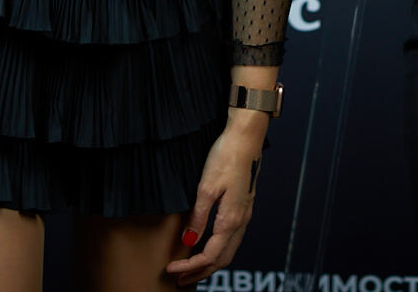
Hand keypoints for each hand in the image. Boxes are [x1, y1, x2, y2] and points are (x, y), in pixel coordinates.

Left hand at [164, 114, 265, 285]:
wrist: (246, 139)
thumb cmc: (225, 157)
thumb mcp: (206, 187)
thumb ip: (198, 217)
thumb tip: (189, 242)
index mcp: (231, 219)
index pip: (210, 255)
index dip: (190, 267)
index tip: (171, 269)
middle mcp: (241, 221)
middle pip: (223, 259)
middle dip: (201, 273)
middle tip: (180, 280)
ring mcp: (245, 214)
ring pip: (229, 251)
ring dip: (211, 264)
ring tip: (192, 269)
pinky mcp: (244, 207)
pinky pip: (233, 239)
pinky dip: (219, 251)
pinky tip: (208, 247)